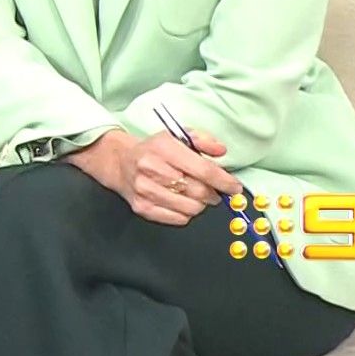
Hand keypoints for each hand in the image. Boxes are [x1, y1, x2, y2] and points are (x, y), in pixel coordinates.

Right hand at [68, 129, 243, 224]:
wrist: (120, 163)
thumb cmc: (153, 150)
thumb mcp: (177, 136)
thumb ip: (202, 140)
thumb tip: (221, 151)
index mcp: (163, 148)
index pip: (203, 170)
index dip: (224, 181)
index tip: (234, 187)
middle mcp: (152, 169)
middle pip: (199, 191)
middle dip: (213, 193)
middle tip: (214, 190)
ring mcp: (146, 191)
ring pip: (191, 208)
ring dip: (200, 204)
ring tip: (195, 194)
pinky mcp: (143, 208)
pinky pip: (179, 219)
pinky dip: (187, 213)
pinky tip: (181, 201)